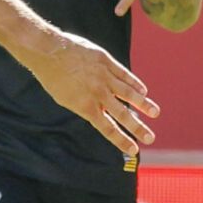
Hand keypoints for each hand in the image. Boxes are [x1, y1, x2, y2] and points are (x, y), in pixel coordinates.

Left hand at [22, 29, 158, 157]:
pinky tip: (144, 91)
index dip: (121, 140)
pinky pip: (124, 75)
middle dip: (138, 128)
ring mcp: (104, 77)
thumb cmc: (53, 77)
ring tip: (155, 113)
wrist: (47, 52)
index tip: (134, 150)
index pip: (107, 128)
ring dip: (144, 105)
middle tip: (151, 138)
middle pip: (122, 114)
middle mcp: (97, 93)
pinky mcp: (106, 61)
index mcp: (85, 106)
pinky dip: (135, 84)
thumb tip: (104, 111)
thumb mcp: (65, 98)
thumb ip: (86, 105)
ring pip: (129, 93)